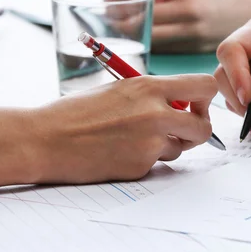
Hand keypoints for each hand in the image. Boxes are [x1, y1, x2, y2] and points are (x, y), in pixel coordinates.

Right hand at [28, 74, 216, 183]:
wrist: (45, 139)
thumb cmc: (77, 111)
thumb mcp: (120, 89)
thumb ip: (154, 95)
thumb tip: (184, 105)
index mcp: (150, 87)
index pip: (204, 86)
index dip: (205, 98)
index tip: (195, 104)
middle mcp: (156, 113)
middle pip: (205, 126)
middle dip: (198, 130)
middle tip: (183, 130)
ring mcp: (150, 142)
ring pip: (182, 148)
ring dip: (168, 146)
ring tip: (135, 139)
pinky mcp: (140, 166)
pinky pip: (157, 164)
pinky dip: (146, 160)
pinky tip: (120, 153)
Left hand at [127, 0, 250, 52]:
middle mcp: (187, 7)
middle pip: (142, 17)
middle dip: (121, 17)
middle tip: (106, 16)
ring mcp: (193, 29)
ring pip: (152, 35)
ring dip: (133, 33)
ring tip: (119, 29)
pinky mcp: (199, 46)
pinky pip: (167, 48)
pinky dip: (151, 44)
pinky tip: (143, 40)